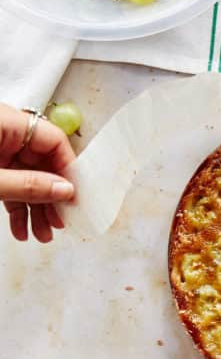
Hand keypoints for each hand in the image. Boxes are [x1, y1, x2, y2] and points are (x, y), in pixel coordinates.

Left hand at [0, 103, 75, 241]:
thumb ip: (27, 185)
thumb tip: (65, 191)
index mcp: (7, 123)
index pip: (54, 141)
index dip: (68, 170)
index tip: (75, 198)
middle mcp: (5, 134)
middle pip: (43, 164)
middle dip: (51, 198)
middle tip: (60, 223)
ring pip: (27, 179)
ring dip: (36, 210)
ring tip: (41, 236)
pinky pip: (10, 185)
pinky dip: (17, 208)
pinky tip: (21, 230)